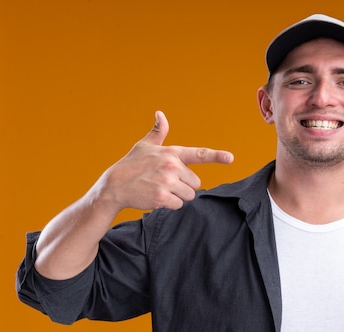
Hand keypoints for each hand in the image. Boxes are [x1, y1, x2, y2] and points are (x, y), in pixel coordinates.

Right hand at [95, 111, 233, 211]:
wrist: (113, 186)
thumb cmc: (131, 164)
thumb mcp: (144, 146)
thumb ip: (158, 132)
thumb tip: (160, 114)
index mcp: (172, 153)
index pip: (199, 154)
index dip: (216, 156)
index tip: (230, 158)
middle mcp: (172, 166)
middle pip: (196, 183)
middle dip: (184, 186)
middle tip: (165, 182)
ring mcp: (167, 182)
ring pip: (189, 195)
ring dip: (177, 196)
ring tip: (159, 189)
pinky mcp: (162, 197)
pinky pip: (178, 205)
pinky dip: (169, 204)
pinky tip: (156, 197)